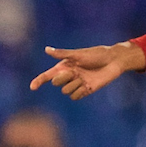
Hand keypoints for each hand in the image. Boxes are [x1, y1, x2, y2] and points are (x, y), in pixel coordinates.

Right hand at [29, 42, 145, 100]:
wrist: (113, 61)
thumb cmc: (96, 54)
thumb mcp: (78, 54)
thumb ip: (62, 54)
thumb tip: (46, 49)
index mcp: (65, 66)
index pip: (48, 75)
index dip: (39, 81)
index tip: (32, 87)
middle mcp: (69, 76)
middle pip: (56, 83)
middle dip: (63, 78)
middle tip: (75, 72)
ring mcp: (77, 83)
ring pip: (65, 91)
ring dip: (73, 85)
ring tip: (84, 78)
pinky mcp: (86, 90)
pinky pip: (75, 97)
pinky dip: (79, 92)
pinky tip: (87, 86)